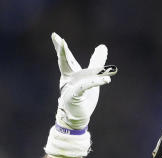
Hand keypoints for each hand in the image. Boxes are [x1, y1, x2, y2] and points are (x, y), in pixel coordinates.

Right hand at [44, 33, 116, 157]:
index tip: (55, 36)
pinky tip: (106, 79)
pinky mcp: (75, 97)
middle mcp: (68, 79)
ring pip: (80, 76)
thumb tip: (103, 46)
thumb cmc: (83, 96)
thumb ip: (97, 62)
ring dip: (89, 70)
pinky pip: (86, 87)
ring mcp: (70, 88)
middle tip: (59, 40)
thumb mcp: (91, 76)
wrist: (78, 117)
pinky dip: (95, 82)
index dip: (61, 48)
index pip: (66, 58)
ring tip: (95, 63)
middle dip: (62, 52)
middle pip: (64, 63)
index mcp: (70, 73)